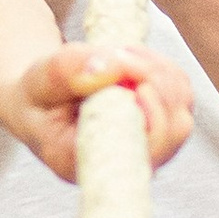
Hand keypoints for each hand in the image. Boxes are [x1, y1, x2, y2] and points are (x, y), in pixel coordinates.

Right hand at [8, 39, 194, 183]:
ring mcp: (144, 148)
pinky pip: (181, 98)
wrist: (42, 100)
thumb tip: (111, 66)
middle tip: (125, 54)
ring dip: (159, 73)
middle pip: (170, 134)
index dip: (151, 118)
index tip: (138, 84)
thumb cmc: (37, 96)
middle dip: (157, 84)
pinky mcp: (159, 128)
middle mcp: (119, 164)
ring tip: (122, 53)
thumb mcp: (39, 79)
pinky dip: (164, 70)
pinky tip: (134, 60)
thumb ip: (68, 71)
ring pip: (180, 114)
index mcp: (84, 163)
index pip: (136, 155)